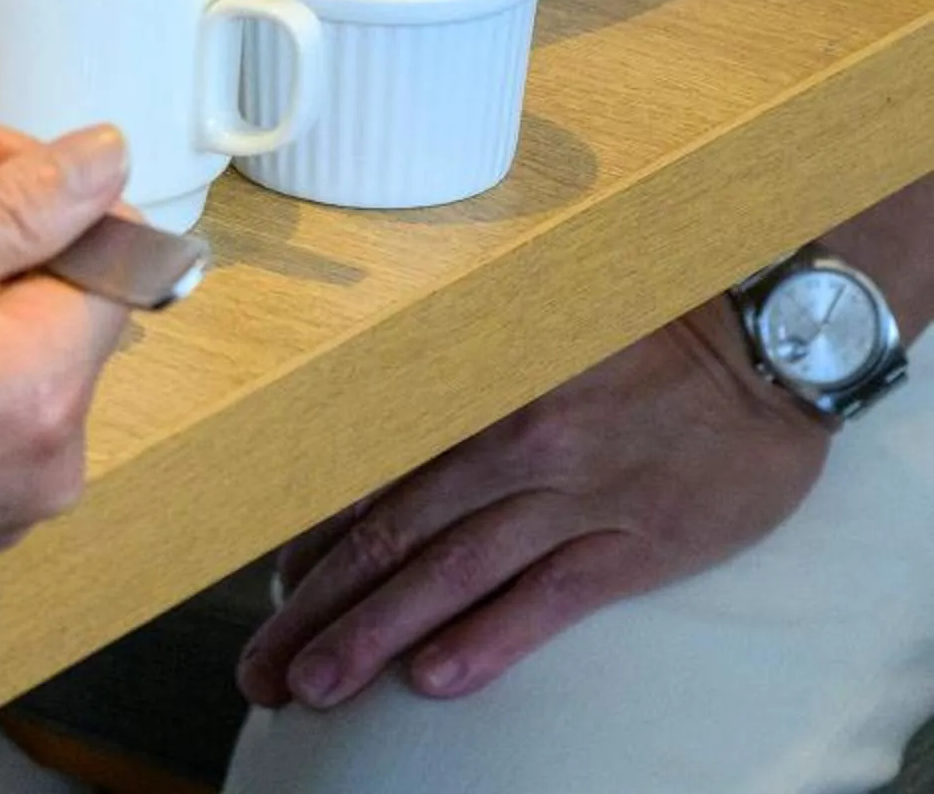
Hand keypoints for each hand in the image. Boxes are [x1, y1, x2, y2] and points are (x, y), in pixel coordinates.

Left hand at [238, 299, 826, 709]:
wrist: (769, 350)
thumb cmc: (643, 344)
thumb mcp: (533, 344)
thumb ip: (460, 394)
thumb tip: (380, 450)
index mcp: (472, 394)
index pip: (368, 479)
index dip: (309, 544)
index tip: (269, 595)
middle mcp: (509, 446)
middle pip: (389, 538)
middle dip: (316, 611)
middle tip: (260, 671)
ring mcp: (573, 497)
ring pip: (450, 575)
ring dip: (374, 637)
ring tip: (315, 687)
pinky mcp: (639, 543)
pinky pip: (550, 599)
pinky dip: (488, 639)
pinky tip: (433, 679)